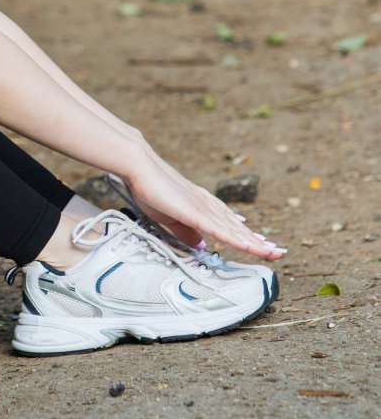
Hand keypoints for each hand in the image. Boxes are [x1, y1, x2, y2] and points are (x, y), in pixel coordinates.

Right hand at [122, 148, 285, 260]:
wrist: (141, 166)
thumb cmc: (150, 188)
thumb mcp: (169, 216)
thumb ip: (186, 231)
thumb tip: (201, 245)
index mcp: (201, 205)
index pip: (228, 222)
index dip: (244, 234)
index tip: (260, 242)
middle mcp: (208, 205)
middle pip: (237, 227)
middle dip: (257, 240)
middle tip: (278, 251)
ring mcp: (203, 208)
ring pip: (234, 229)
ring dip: (254, 242)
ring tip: (273, 251)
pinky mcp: (195, 212)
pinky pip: (220, 229)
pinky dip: (236, 238)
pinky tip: (249, 246)